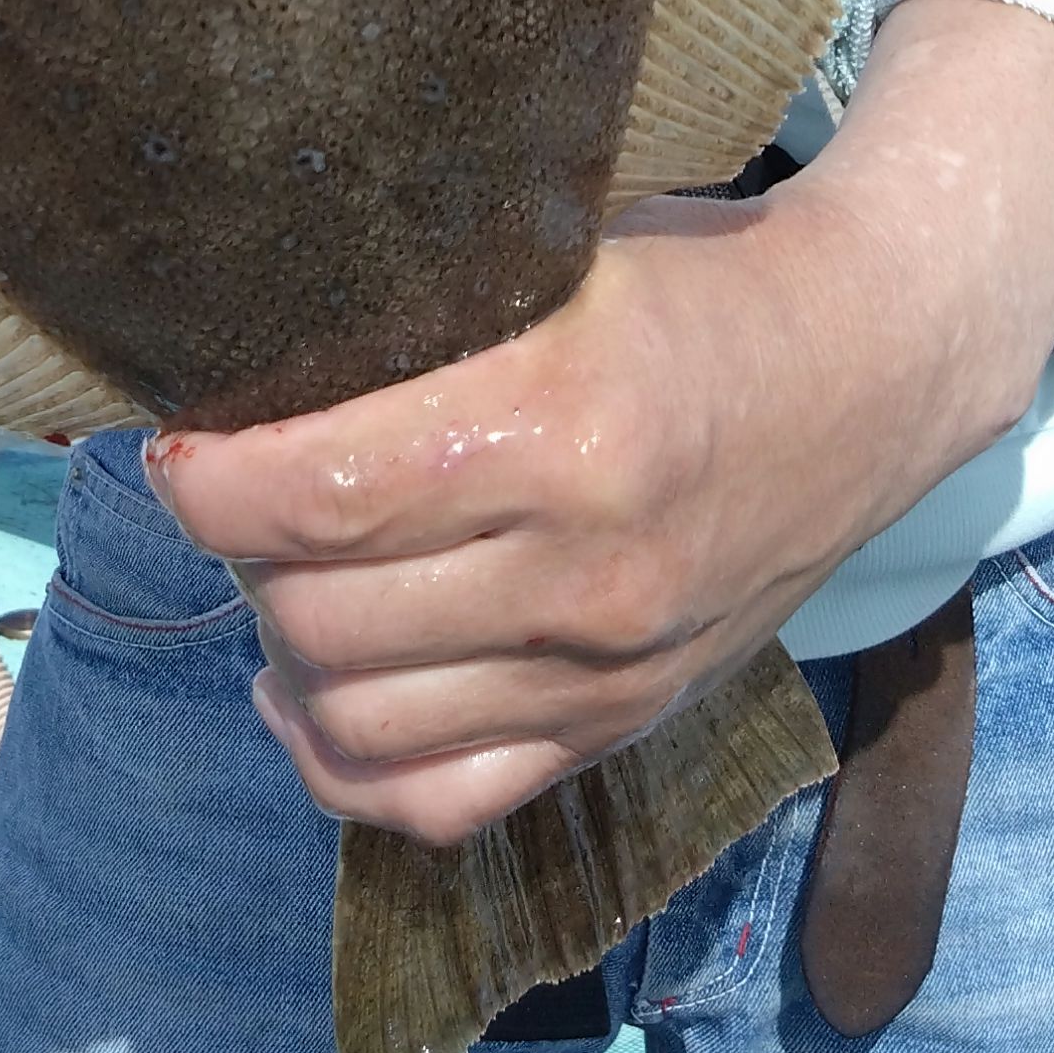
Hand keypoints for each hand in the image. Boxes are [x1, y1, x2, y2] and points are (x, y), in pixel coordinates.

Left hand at [150, 0, 1053, 845]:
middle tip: (232, 490)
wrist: (872, 363)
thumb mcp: (555, 252)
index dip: (208, 480)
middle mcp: (583, 564)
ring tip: (281, 573)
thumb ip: (416, 311)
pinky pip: (439, 801)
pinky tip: (313, 690)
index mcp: (559, 418)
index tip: (181, 439)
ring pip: (355, 719)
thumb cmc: (693, 282)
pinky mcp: (622, 724)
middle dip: (239, 554)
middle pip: (317, 612)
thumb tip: (236, 348)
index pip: (317, 492)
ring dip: (282, 651)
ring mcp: (607, 665)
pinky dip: (344, 762)